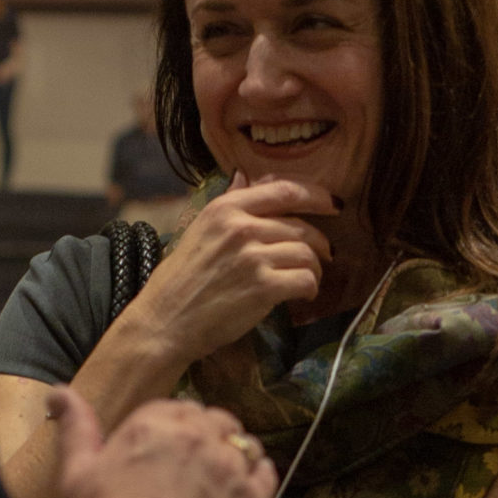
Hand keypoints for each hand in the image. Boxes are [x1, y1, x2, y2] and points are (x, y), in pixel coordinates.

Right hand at [50, 386, 274, 497]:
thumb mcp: (77, 471)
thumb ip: (76, 426)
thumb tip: (58, 392)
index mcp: (155, 423)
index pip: (178, 409)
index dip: (176, 428)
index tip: (169, 450)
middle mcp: (198, 435)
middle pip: (215, 421)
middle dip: (207, 437)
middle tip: (194, 469)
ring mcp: (230, 465)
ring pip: (244, 443)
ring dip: (235, 454)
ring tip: (220, 482)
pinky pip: (266, 473)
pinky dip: (257, 477)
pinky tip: (243, 493)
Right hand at [121, 180, 333, 369]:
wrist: (165, 321)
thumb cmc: (180, 280)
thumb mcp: (199, 230)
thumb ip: (228, 202)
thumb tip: (244, 176)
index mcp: (226, 208)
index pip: (283, 189)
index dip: (316, 195)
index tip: (332, 204)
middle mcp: (241, 227)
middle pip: (301, 225)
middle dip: (319, 242)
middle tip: (324, 255)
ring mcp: (253, 257)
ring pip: (307, 252)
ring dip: (315, 268)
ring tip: (308, 279)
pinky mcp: (263, 287)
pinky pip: (305, 279)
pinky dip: (310, 288)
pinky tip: (303, 295)